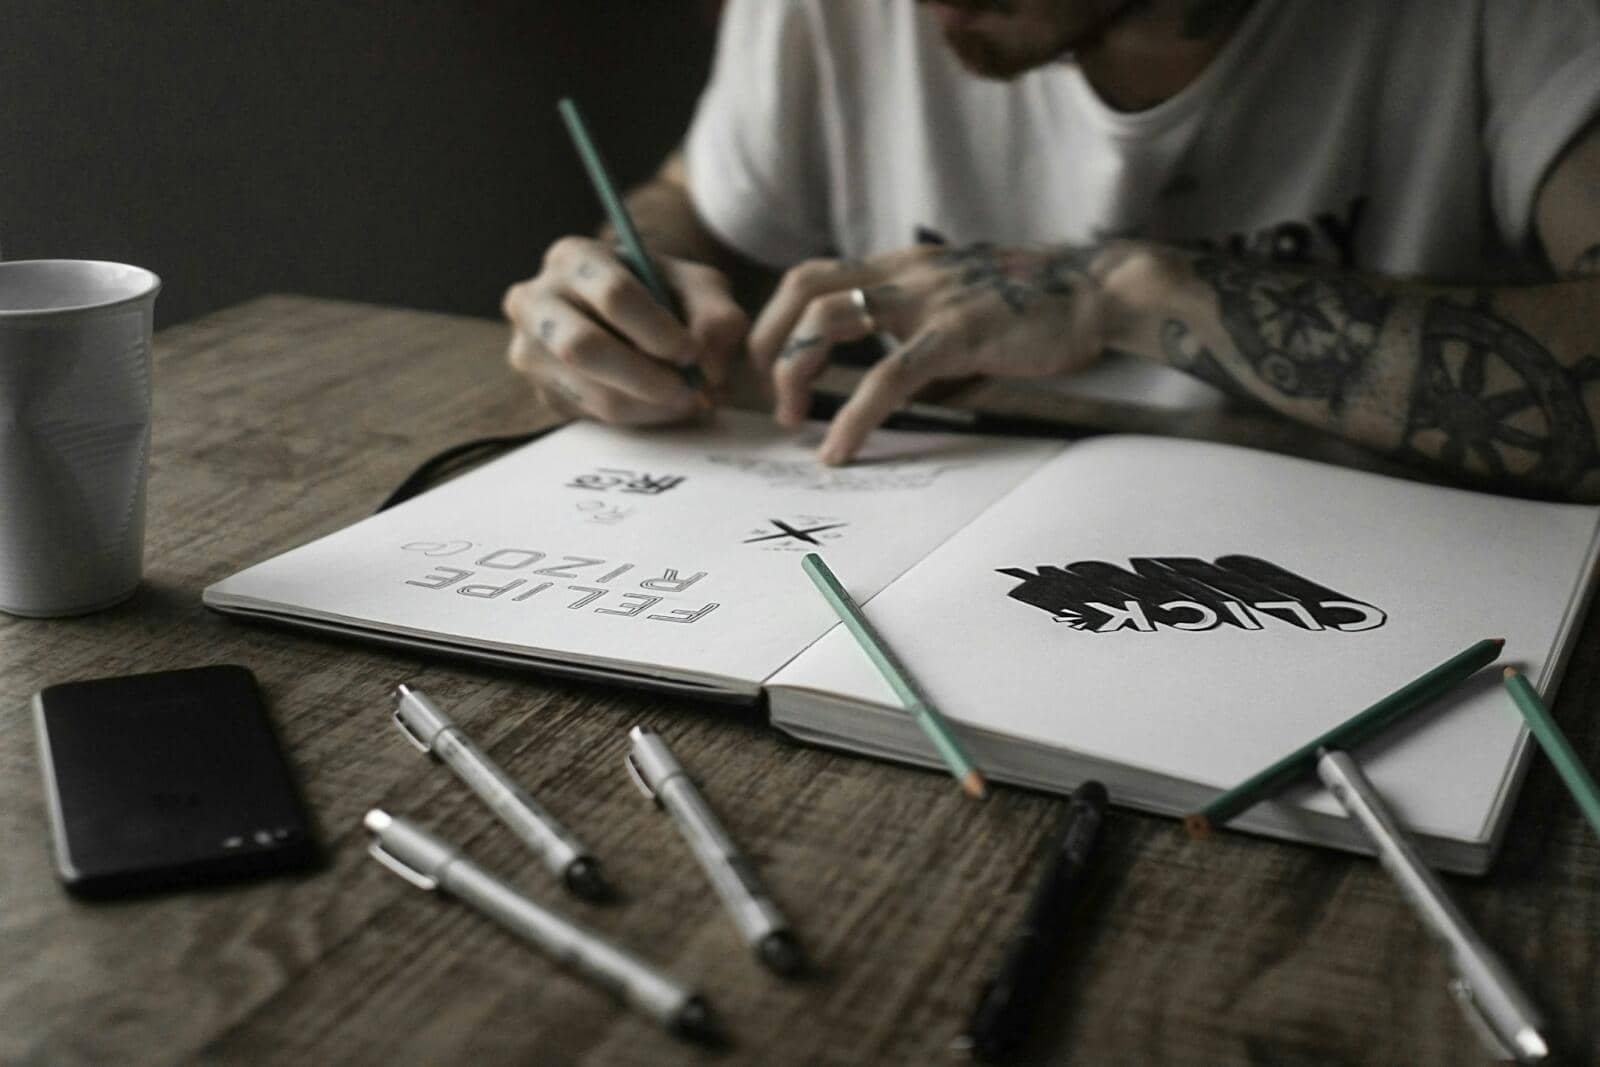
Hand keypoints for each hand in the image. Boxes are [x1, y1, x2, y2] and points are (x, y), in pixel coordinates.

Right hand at [503, 237, 747, 423]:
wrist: (631, 317)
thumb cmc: (664, 295)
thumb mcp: (698, 288)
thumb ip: (716, 315)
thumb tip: (706, 363)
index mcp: (573, 258)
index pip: (614, 295)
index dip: (658, 330)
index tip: (692, 352)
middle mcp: (536, 301)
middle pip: (584, 348)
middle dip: (647, 377)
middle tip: (690, 390)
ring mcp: (531, 351)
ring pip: (590, 392)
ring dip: (649, 405)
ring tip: (687, 399)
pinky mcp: (544, 392)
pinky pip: (593, 416)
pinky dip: (639, 417)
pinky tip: (663, 405)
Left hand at [748, 242, 1123, 462]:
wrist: (1094, 292)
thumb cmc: (1032, 307)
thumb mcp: (957, 304)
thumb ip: (916, 327)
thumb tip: (891, 378)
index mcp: (901, 265)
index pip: (813, 275)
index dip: (779, 319)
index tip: (775, 366)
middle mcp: (904, 272)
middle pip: (804, 288)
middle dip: (771, 343)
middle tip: (772, 396)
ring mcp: (928, 299)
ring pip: (831, 321)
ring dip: (796, 372)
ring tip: (794, 420)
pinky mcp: (956, 334)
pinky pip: (888, 375)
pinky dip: (853, 416)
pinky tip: (840, 449)